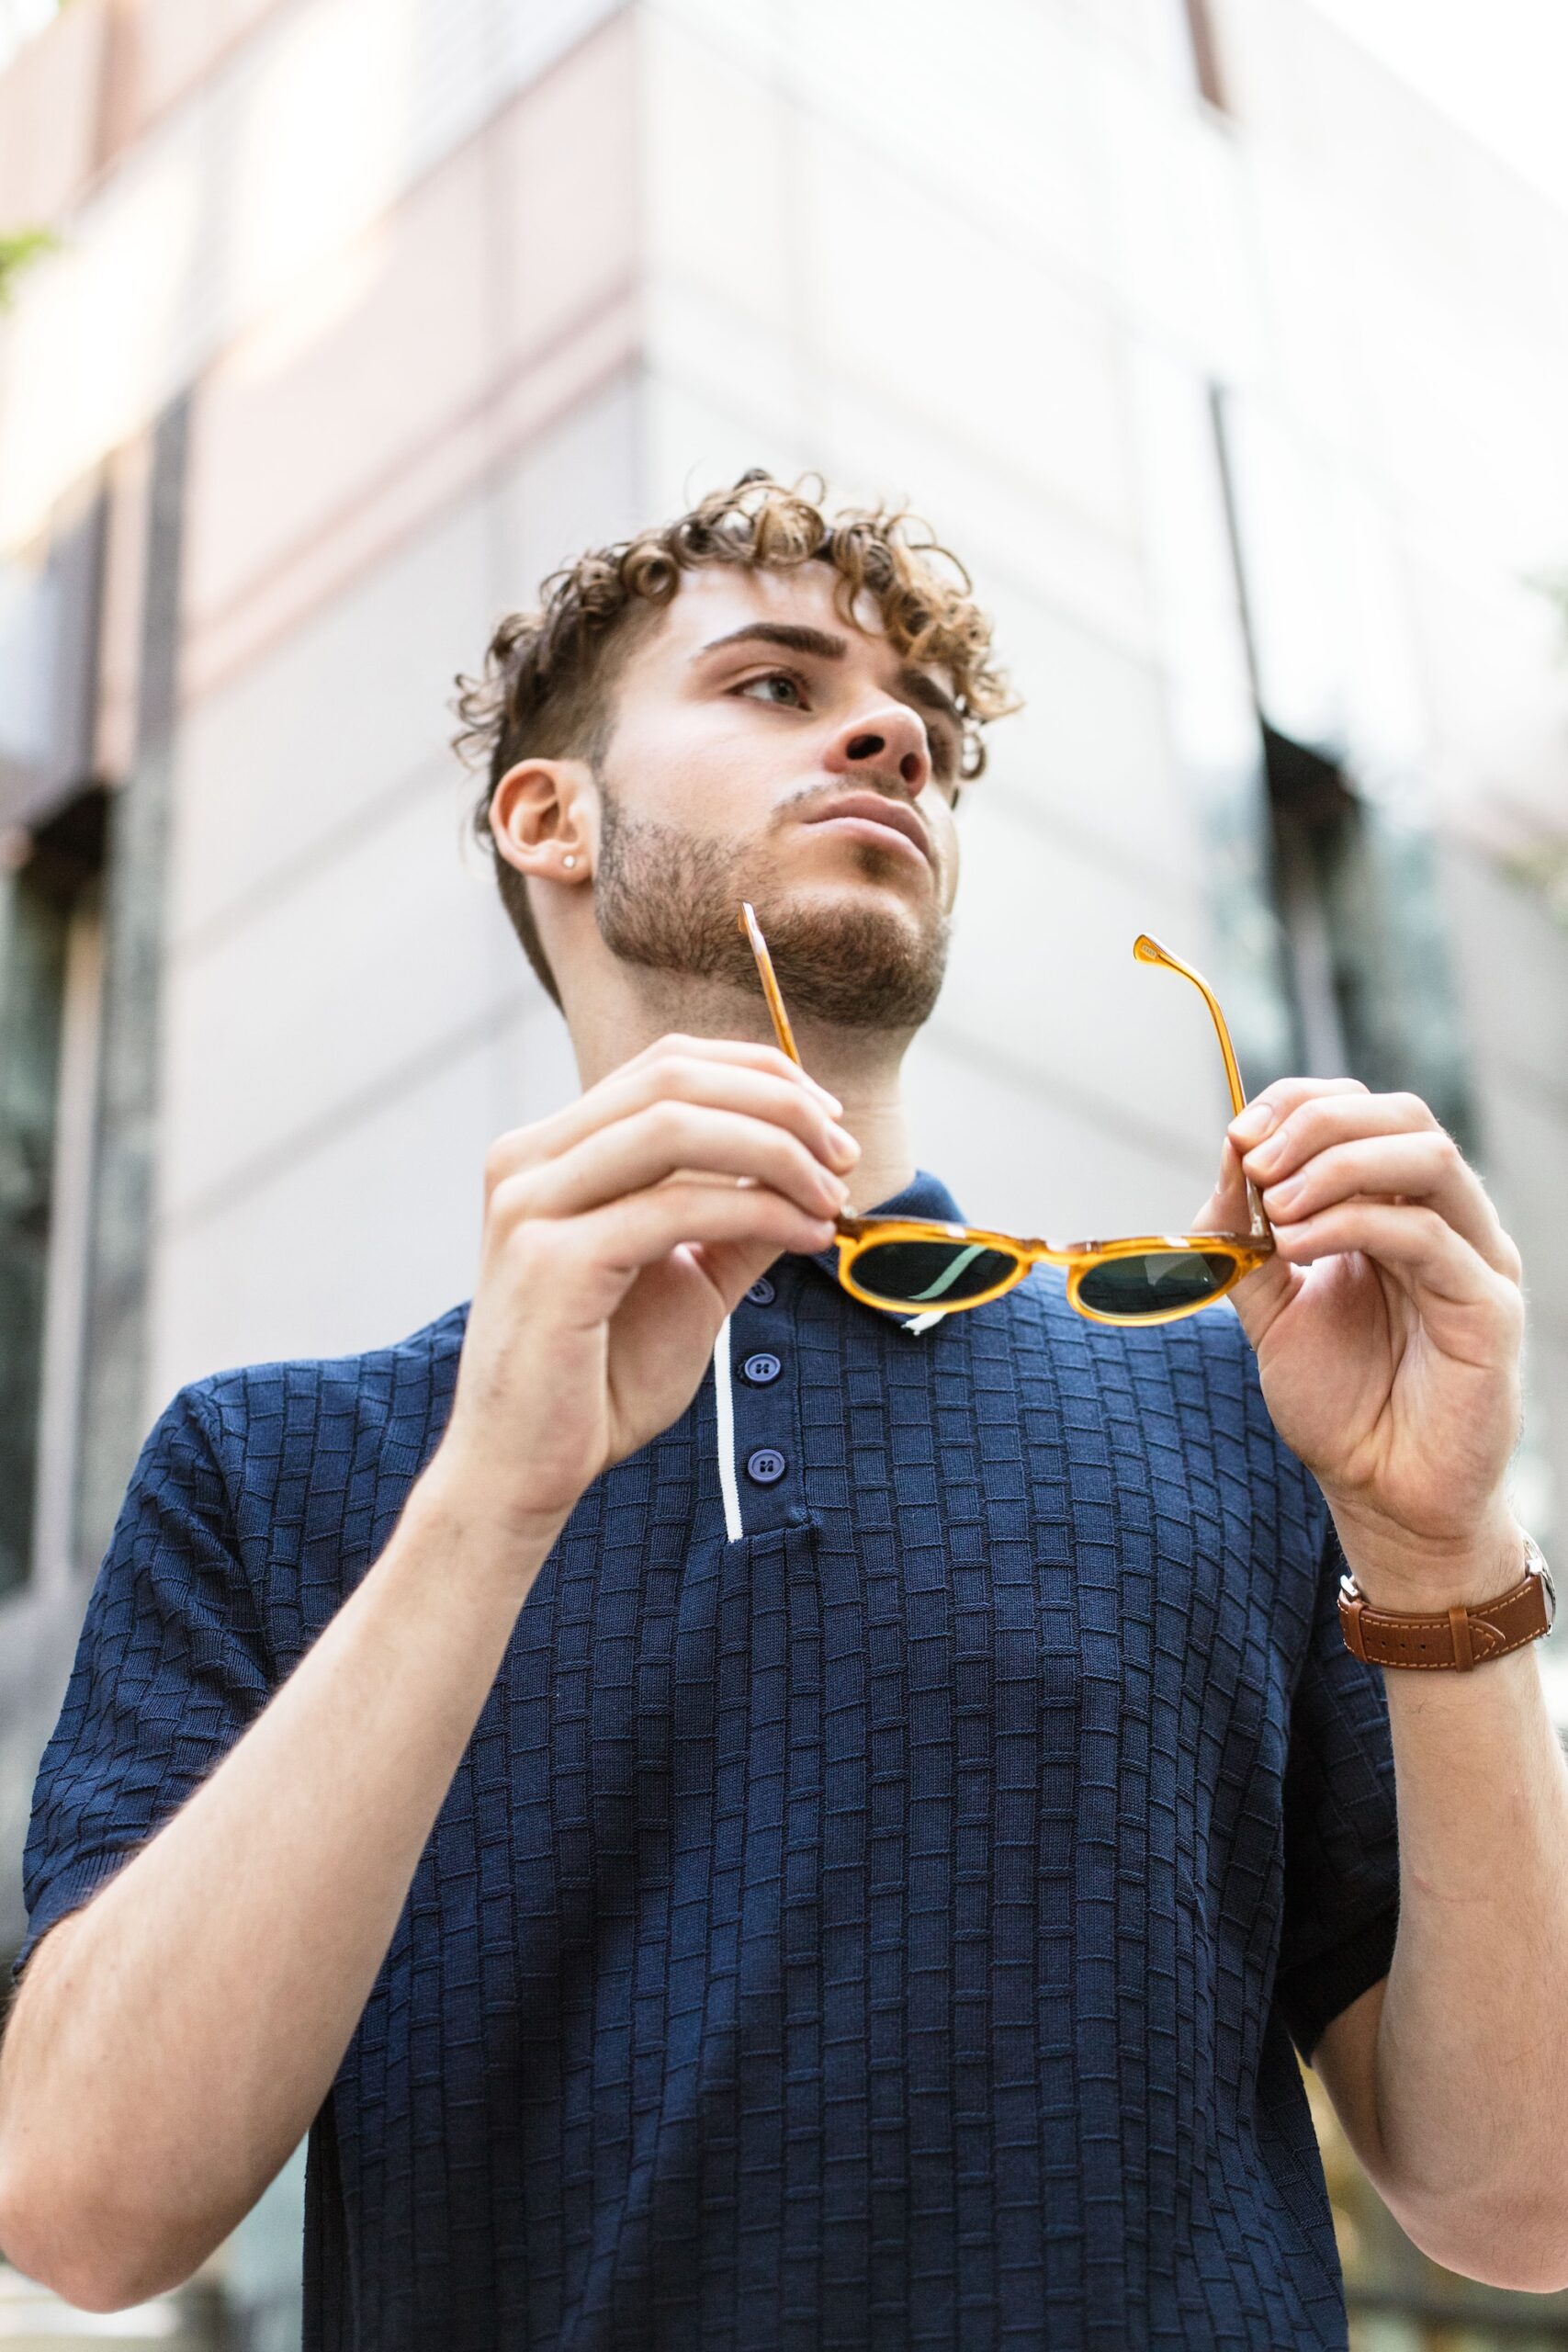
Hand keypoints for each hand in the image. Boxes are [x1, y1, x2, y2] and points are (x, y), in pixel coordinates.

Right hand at [426, 1036, 857, 1552]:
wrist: (525, 1472)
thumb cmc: (598, 1381)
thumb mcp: (689, 1280)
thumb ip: (739, 1219)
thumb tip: (819, 1167)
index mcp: (550, 1152)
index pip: (665, 1066)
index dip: (760, 1075)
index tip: (829, 1119)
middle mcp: (528, 1161)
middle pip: (674, 1078)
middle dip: (779, 1105)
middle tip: (844, 1152)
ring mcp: (532, 1205)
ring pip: (676, 1125)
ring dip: (776, 1149)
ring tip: (830, 1193)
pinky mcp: (553, 1260)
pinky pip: (677, 1208)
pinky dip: (759, 1208)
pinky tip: (806, 1235)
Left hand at [1191, 1079, 1525, 1602]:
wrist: (1382, 1493)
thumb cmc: (1340, 1403)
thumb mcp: (1271, 1306)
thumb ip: (1246, 1237)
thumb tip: (1229, 1158)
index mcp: (1395, 1207)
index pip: (1363, 1110)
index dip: (1299, 1104)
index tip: (1239, 1136)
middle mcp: (1445, 1220)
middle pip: (1401, 1115)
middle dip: (1316, 1124)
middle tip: (1254, 1164)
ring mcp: (1474, 1257)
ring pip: (1427, 1156)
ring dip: (1336, 1165)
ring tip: (1277, 1210)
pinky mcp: (1488, 1306)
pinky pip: (1428, 1235)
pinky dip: (1353, 1224)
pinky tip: (1296, 1249)